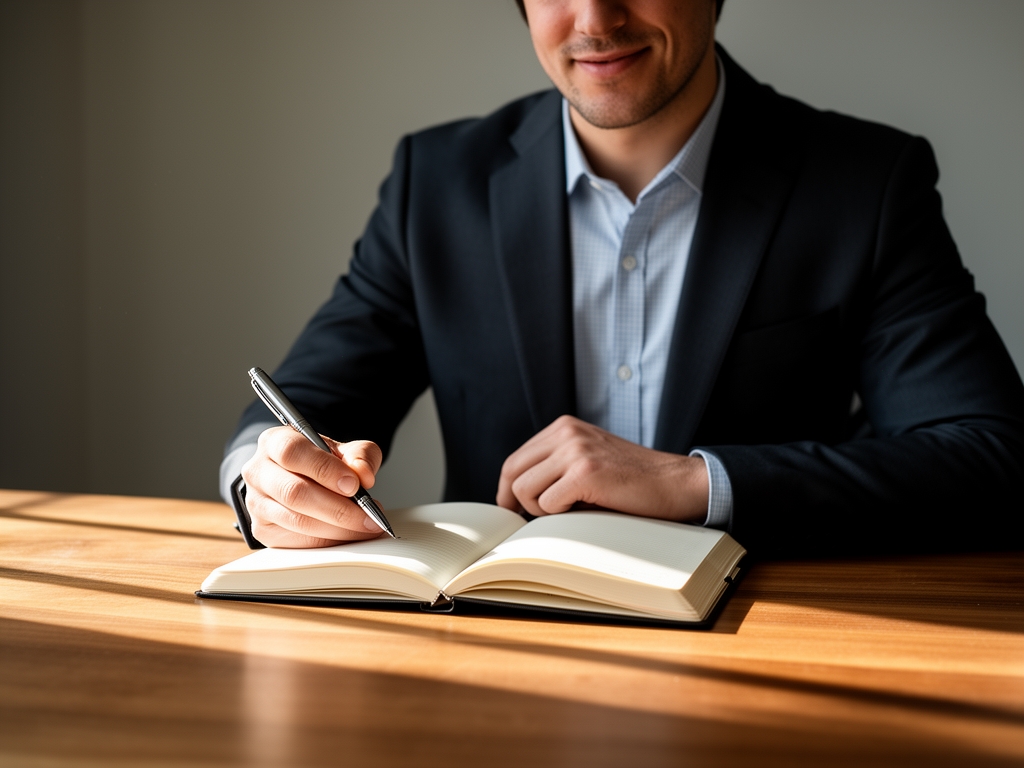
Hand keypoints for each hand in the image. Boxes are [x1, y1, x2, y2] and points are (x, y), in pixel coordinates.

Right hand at [241, 426, 384, 547]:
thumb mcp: (342, 449)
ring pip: (297, 521)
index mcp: (274, 442)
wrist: (298, 479)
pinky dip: (329, 540)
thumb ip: (359, 455)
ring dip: (337, 528)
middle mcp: (258, 472)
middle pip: (294, 492)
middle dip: (337, 507)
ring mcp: (256, 503)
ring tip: (365, 526)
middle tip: (368, 514)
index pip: (291, 452)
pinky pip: (298, 541)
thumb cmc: (319, 462)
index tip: (353, 484)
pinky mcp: (263, 530)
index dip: (323, 469)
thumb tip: (364, 474)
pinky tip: (349, 535)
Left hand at [496, 415, 708, 522]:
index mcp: (564, 427)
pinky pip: (548, 504)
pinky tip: (584, 511)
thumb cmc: (632, 481)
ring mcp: (575, 450)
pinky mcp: (585, 472)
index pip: (515, 460)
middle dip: (516, 502)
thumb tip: (516, 497)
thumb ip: (556, 468)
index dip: (508, 489)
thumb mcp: (588, 460)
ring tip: (570, 511)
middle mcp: (566, 433)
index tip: (511, 509)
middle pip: (512, 472)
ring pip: (525, 490)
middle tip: (530, 520)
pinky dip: (560, 516)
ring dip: (542, 510)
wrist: (675, 483)